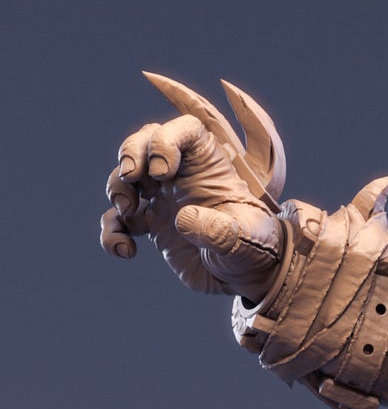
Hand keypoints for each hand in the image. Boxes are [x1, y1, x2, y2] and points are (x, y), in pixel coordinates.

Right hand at [101, 114, 283, 298]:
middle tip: (131, 178)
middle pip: (145, 141)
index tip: (163, 170)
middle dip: (130, 152)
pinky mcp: (150, 224)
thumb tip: (184, 219)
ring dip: (116, 188)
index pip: (187, 130)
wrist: (245, 279)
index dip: (167, 138)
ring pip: (124, 176)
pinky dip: (112, 233)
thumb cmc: (254, 251)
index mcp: (210, 168)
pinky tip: (126, 251)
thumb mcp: (246, 241)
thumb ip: (220, 229)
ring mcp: (163, 198)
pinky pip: (118, 220)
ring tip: (128, 212)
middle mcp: (183, 176)